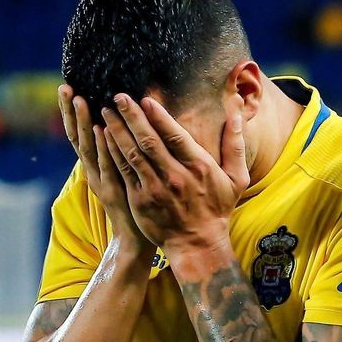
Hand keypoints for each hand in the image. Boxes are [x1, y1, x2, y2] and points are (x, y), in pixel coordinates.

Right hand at [57, 85, 149, 257]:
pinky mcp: (113, 191)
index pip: (78, 134)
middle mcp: (92, 172)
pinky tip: (100, 129)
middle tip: (65, 87)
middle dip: (70, 112)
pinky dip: (102, 147)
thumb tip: (118, 127)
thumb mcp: (122, 173)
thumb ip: (118, 153)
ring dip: (83, 123)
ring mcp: (101, 181)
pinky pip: (106, 165)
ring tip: (79, 100)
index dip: (71, 112)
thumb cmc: (133, 205)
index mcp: (94, 166)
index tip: (67, 88)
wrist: (135, 240)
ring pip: (88, 148)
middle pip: (76, 137)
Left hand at [101, 94, 249, 255]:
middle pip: (149, 140)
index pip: (175, 135)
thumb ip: (235, 147)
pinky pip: (124, 172)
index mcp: (198, 167)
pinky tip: (104, 138)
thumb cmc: (217, 210)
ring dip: (118, 130)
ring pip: (132, 154)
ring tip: (107, 111)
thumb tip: (236, 118)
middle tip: (119, 96)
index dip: (159, 116)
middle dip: (132, 116)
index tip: (146, 100)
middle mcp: (175, 176)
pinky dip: (113, 153)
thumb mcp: (236, 180)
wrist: (198, 245)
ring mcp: (155, 189)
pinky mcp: (140, 200)